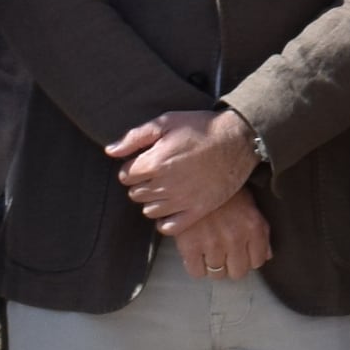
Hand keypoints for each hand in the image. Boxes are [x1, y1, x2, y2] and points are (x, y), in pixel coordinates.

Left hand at [109, 107, 258, 229]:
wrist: (238, 139)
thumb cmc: (201, 128)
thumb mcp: (167, 122)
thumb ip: (135, 137)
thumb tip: (110, 151)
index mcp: (154, 163)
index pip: (125, 176)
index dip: (134, 167)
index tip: (147, 161)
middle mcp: (164, 185)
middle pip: (136, 194)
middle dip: (142, 183)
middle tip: (159, 172)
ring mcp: (181, 200)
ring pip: (149, 211)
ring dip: (153, 200)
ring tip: (167, 187)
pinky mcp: (197, 210)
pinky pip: (169, 227)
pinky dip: (165, 221)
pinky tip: (172, 207)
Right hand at [162, 195, 272, 280]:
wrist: (195, 176)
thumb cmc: (224, 190)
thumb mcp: (250, 206)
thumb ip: (261, 232)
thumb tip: (266, 256)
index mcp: (253, 227)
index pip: (258, 261)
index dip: (249, 258)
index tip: (241, 252)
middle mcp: (235, 238)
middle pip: (238, 272)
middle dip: (233, 264)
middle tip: (225, 252)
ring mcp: (212, 243)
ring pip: (218, 274)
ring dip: (214, 264)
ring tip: (210, 250)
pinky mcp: (190, 246)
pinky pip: (197, 272)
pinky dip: (196, 266)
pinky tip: (196, 254)